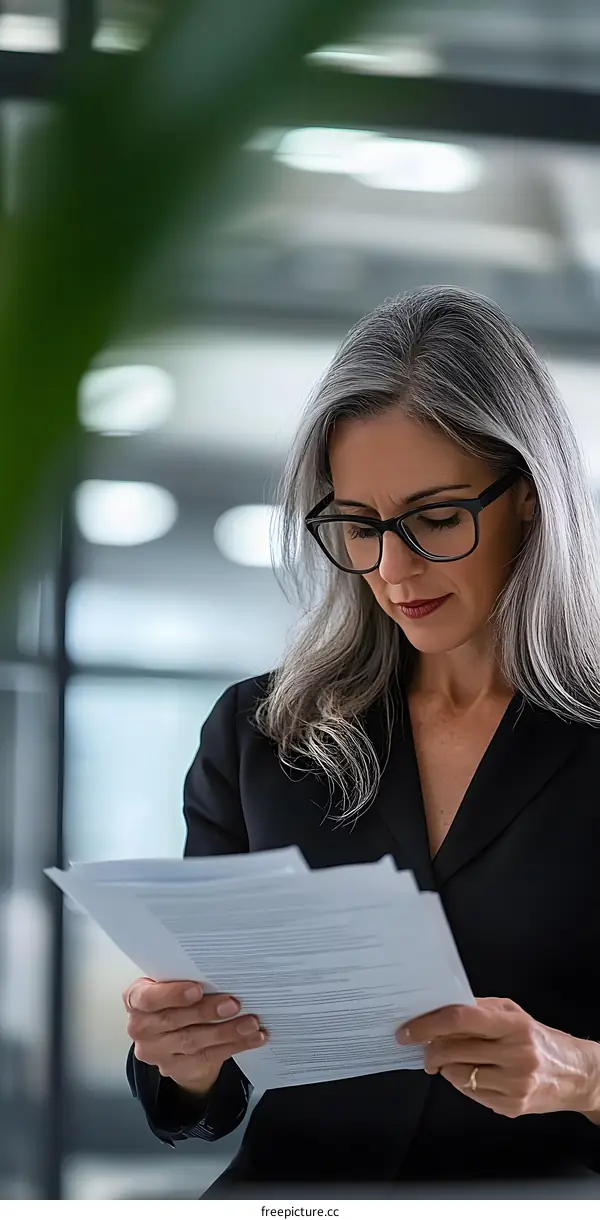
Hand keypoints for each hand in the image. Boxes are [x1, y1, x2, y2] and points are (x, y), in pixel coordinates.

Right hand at [124, 977, 266, 1096]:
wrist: (170, 1039)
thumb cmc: (172, 1000)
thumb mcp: (169, 985)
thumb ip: (183, 978)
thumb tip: (220, 968)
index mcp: (135, 999)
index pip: (147, 998)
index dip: (172, 995)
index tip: (197, 989)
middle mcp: (141, 1028)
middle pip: (174, 1020)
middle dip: (207, 1012)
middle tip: (234, 1003)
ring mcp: (157, 1052)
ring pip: (194, 1041)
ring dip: (227, 1031)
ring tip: (251, 1022)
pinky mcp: (177, 1068)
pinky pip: (209, 1056)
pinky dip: (235, 1045)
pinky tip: (253, 1037)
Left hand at [396, 996, 598, 1118]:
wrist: (574, 1073)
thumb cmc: (537, 1038)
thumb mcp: (512, 1013)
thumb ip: (478, 1009)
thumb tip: (438, 1009)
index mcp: (514, 1025)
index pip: (461, 1019)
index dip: (428, 1024)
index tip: (408, 1030)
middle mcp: (516, 1055)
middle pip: (454, 1051)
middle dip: (430, 1050)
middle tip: (424, 1048)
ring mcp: (514, 1084)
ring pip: (457, 1076)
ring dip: (445, 1068)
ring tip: (450, 1060)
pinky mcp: (512, 1106)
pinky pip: (471, 1094)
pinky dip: (462, 1083)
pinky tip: (472, 1074)